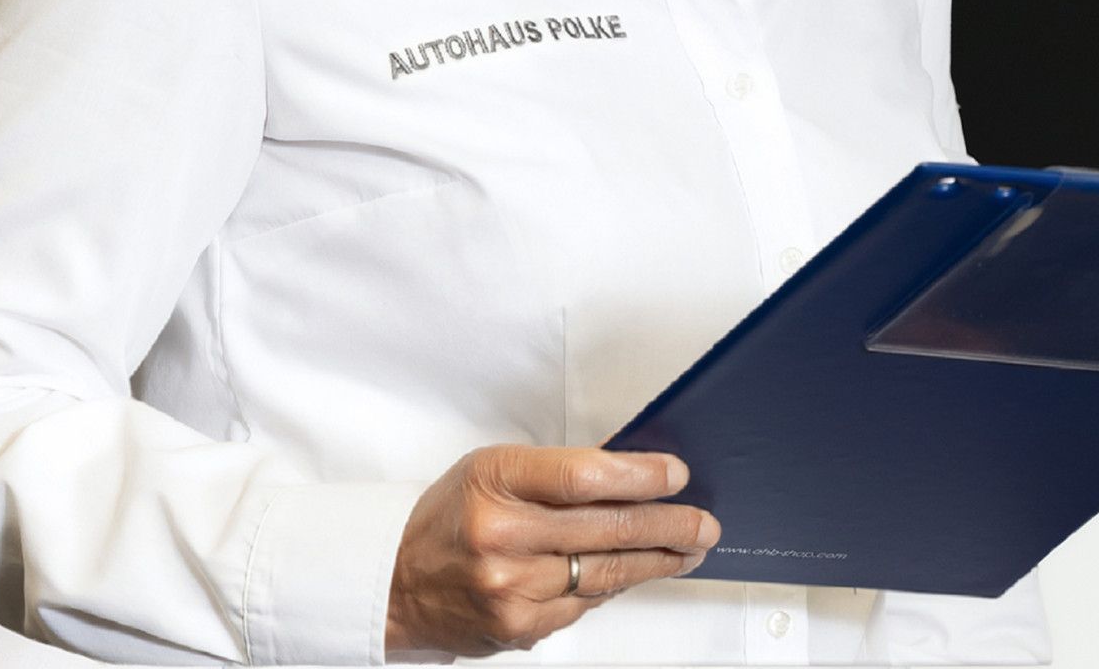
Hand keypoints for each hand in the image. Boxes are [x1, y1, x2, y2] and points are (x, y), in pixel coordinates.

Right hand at [384, 443, 720, 656]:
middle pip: (606, 529)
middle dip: (667, 526)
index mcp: (497, 482)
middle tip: (703, 523)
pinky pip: (583, 605)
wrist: (395, 582)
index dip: (640, 476)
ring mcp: (512, 591)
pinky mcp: (520, 629)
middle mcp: (504, 538)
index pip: (585, 477)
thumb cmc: (448, 516)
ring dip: (654, 561)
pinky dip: (611, 586)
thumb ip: (556, 474)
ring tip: (687, 550)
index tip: (675, 474)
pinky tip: (634, 573)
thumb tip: (628, 474)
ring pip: (604, 573)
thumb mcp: (493, 470)